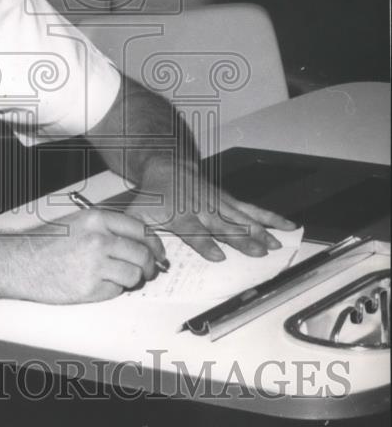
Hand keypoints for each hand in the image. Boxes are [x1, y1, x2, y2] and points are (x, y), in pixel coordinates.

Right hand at [13, 208, 167, 303]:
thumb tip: (137, 242)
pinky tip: (98, 284)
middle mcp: (99, 240)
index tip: (158, 252)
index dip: (155, 243)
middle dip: (150, 265)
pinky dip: (113, 290)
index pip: (141, 230)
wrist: (19, 262)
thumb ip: (106, 229)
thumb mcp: (77, 222)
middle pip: (142, 254)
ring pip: (134, 275)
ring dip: (132, 279)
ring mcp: (95, 265)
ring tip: (119, 278)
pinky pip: (116, 292)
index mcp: (97, 219)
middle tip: (149, 270)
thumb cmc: (44, 243)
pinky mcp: (89, 288)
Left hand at [132, 155, 296, 261]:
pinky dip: (269, 217)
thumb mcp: (139, 216)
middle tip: (259, 252)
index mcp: (179, 216)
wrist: (165, 166)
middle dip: (242, 239)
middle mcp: (202, 208)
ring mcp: (218, 202)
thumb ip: (143, 238)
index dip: (205, 243)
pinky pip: (251, 209)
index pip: (194, 231)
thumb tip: (152, 260)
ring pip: (241, 217)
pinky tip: (286, 225)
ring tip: (275, 244)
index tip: (218, 256)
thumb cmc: (153, 197)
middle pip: (224, 225)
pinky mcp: (229, 199)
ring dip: (259, 231)